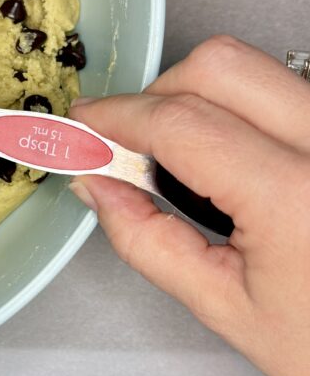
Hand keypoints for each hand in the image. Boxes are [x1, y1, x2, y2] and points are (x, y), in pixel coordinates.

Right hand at [69, 35, 309, 375]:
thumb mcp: (227, 309)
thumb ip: (147, 240)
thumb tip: (97, 185)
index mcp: (295, 198)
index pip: (181, 122)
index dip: (118, 117)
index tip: (86, 125)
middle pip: (219, 66)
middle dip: (157, 94)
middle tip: (130, 142)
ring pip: (257, 68)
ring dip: (200, 96)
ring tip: (180, 156)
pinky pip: (287, 91)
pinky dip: (241, 109)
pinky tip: (229, 158)